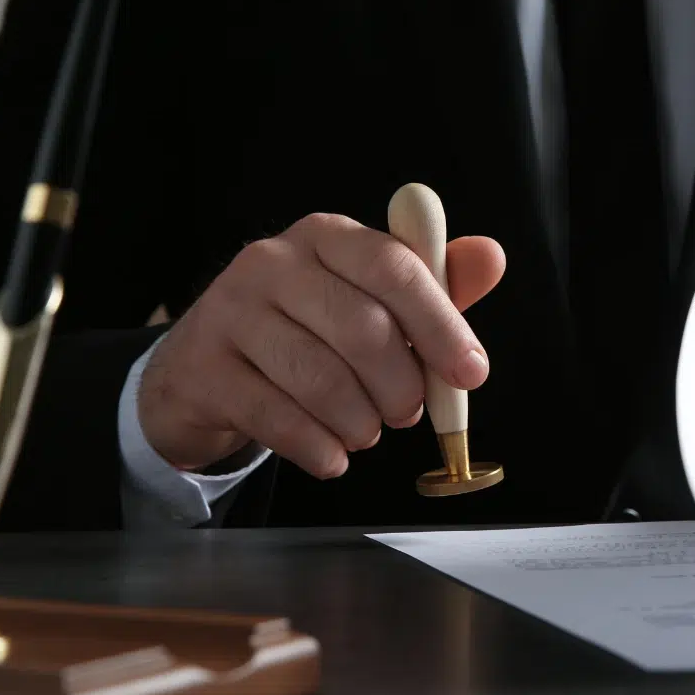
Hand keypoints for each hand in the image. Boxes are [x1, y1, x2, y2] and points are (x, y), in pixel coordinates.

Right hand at [137, 213, 504, 476]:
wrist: (203, 369)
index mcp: (326, 237)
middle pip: (361, 327)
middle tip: (407, 413)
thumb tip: (491, 256)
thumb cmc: (305, 332)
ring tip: (365, 430)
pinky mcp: (204, 368)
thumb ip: (433, 286)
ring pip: (320, 378)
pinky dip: (319, 448)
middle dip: (401, 385)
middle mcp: (273, 262)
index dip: (441, 325)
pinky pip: (278, 418)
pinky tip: (332, 456)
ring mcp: (230, 312)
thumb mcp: (370, 300)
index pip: (394, 267)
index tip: (471, 373)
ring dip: (360, 421)